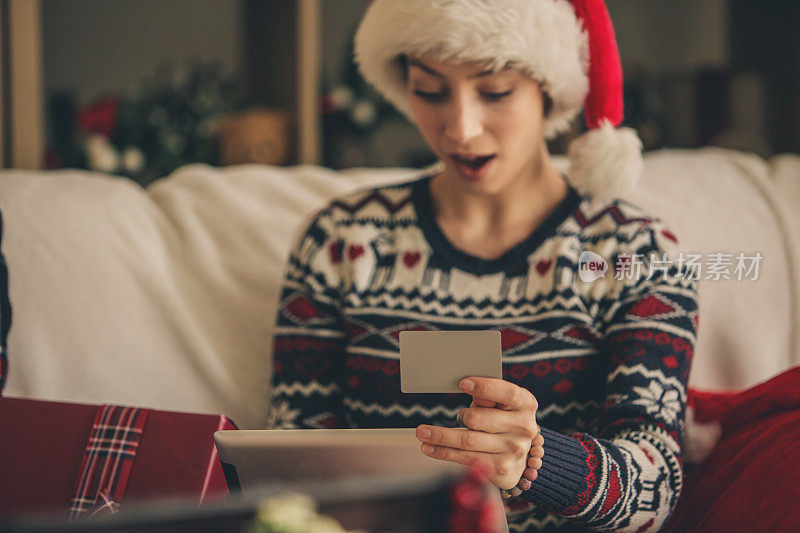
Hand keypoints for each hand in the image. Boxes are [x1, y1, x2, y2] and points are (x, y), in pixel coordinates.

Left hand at [415, 377, 539, 489]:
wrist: (522, 457)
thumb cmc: (506, 420)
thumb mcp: (504, 404)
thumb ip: (490, 396)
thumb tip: (470, 389)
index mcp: (526, 404)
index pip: (506, 393)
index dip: (484, 387)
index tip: (463, 383)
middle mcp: (523, 427)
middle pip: (480, 419)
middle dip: (461, 416)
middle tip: (454, 415)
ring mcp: (512, 450)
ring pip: (468, 441)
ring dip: (440, 437)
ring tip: (422, 433)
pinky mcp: (500, 468)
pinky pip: (465, 459)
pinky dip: (444, 453)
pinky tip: (429, 448)